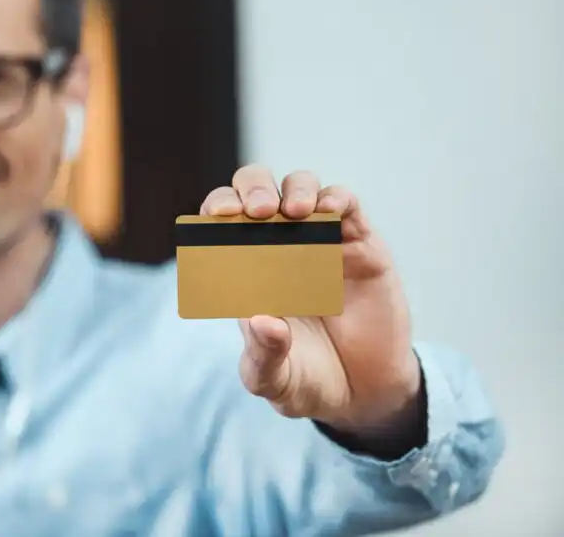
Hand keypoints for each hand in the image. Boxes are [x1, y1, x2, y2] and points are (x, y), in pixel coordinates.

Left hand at [201, 165, 421, 435]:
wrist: (365, 394)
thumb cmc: (307, 381)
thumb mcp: (276, 381)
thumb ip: (263, 356)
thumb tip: (260, 320)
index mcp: (246, 270)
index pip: (221, 222)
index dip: (216, 209)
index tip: (217, 216)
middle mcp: (279, 247)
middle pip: (257, 190)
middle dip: (253, 188)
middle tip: (258, 212)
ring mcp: (320, 242)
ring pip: (302, 187)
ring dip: (296, 190)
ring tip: (296, 212)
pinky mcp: (360, 246)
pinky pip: (347, 206)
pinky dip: (337, 200)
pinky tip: (329, 213)